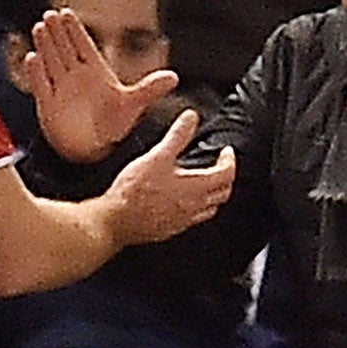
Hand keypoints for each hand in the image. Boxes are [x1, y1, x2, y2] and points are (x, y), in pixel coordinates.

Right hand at [27, 7, 179, 161]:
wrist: (95, 151)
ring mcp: (61, 90)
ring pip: (51, 62)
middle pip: (64, 49)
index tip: (66, 12)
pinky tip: (33, 58)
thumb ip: (150, 89)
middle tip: (50, 13)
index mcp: (95, 73)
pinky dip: (37, 74)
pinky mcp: (50, 106)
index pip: (83, 46)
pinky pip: (42, 87)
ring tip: (39, 27)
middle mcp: (76, 78)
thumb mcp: (134, 105)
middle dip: (57, 32)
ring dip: (45, 46)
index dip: (74, 30)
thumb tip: (174, 77)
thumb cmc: (113, 126)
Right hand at [101, 108, 235, 246]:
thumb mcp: (158, 156)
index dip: (230, 160)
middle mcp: (194, 207)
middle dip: (225, 177)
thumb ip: (177, 136)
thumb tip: (190, 117)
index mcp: (195, 188)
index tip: (226, 152)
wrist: (116, 220)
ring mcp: (183, 221)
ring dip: (213, 195)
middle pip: (223, 193)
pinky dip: (196, 208)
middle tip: (220, 166)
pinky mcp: (170, 229)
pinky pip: (192, 219)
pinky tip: (183, 202)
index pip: (226, 174)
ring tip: (206, 184)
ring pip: (210, 209)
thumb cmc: (135, 191)